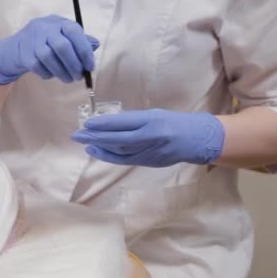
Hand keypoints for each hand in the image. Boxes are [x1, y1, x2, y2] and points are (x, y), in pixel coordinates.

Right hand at [0, 14, 99, 84]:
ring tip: (68, 79)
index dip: (84, 50)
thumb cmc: (45, 43)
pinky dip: (47, 74)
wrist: (15, 48)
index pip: (74, 32)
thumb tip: (95, 44)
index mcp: (58, 22)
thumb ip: (79, 40)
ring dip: (62, 72)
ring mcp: (32, 39)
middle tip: (78, 76)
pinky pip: (38, 66)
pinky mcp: (24, 53)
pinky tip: (51, 75)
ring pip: (49, 57)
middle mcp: (45, 27)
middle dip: (73, 65)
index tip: (90, 67)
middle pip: (62, 46)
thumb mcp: (62, 37)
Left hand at [71, 109, 224, 166]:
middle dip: (96, 137)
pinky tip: (100, 152)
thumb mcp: (155, 114)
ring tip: (86, 143)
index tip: (88, 122)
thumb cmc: (175, 122)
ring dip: (101, 148)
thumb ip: (135, 120)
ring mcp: (150, 152)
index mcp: (152, 121)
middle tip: (78, 135)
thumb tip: (110, 123)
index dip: (103, 124)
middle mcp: (151, 138)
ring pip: (120, 151)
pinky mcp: (150, 162)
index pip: (123, 123)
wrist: (198, 140)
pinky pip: (126, 160)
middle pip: (118, 139)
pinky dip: (111, 156)